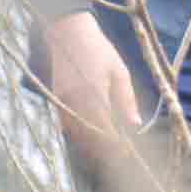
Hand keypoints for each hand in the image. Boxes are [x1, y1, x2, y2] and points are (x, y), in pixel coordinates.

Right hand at [45, 10, 140, 159]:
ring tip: (105, 153)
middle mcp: (74, 103)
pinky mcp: (56, 100)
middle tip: (118, 159)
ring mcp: (62, 102)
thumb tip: (134, 125)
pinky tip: (90, 136)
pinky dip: (79, 134)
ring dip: (90, 145)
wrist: (68, 32)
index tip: (127, 155)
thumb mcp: (119, 72)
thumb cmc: (99, 49)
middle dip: (102, 152)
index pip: (104, 131)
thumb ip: (126, 101)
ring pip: (75, 134)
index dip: (115, 147)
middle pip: (88, 138)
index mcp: (93, 96)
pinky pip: (67, 125)